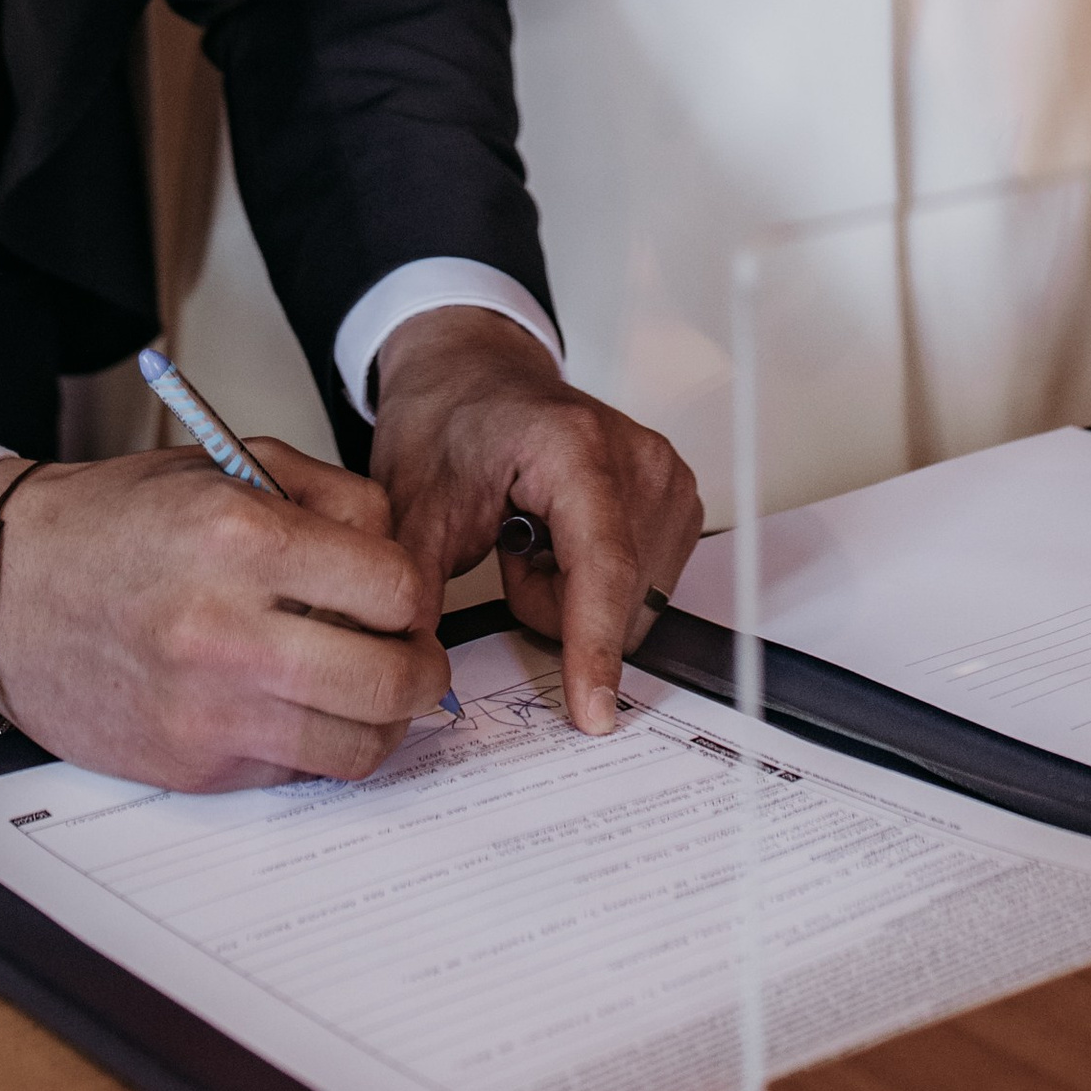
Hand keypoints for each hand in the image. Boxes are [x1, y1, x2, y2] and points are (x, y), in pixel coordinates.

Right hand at [0, 444, 446, 790]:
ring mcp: (208, 712)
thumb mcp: (226, 466)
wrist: (5, 587)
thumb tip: (401, 560)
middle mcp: (228, 631)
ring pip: (357, 746)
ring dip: (383, 720)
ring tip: (366, 687)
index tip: (402, 593)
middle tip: (413, 652)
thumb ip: (329, 499)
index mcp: (241, 538)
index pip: (394, 586)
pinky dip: (314, 743)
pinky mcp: (192, 768)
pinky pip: (296, 771)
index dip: (414, 591)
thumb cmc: (116, 521)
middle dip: (423, 667)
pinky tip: (293, 704)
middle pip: (392, 679)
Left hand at [369, 308, 703, 737]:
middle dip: (554, 606)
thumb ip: (417, 584)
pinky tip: (565, 540)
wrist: (473, 376)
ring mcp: (665, 474)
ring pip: (637, 604)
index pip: (601, 566)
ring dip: (577, 597)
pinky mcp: (676, 495)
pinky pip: (648, 589)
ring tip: (535, 539)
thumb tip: (414, 662)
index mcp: (575, 446)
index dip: (595, 647)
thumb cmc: (450, 421)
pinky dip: (601, 584)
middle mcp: (637, 456)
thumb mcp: (413, 502)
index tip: (594, 713)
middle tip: (510, 551)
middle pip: (619, 598)